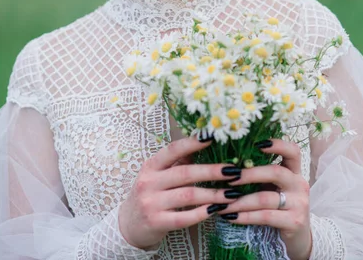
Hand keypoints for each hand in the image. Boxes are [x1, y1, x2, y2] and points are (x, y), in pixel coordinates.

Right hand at [118, 135, 238, 249]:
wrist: (129, 224)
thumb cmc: (150, 194)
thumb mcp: (158, 174)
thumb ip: (178, 162)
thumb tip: (203, 143)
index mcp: (151, 165)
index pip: (173, 150)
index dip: (192, 143)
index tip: (212, 137)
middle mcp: (149, 182)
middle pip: (185, 173)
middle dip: (212, 171)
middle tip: (234, 171)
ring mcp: (151, 203)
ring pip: (188, 195)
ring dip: (213, 194)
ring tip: (232, 193)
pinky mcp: (157, 222)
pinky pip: (184, 217)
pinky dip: (202, 213)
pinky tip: (216, 209)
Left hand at [218, 139, 311, 259]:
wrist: (298, 237)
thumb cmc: (279, 207)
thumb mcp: (273, 188)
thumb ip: (260, 175)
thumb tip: (228, 166)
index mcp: (294, 172)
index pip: (292, 151)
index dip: (278, 144)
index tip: (257, 143)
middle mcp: (299, 184)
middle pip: (275, 172)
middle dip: (249, 174)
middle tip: (228, 177)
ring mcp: (299, 203)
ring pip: (265, 198)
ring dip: (240, 201)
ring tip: (222, 204)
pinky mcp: (294, 222)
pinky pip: (265, 216)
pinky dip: (245, 216)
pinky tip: (231, 216)